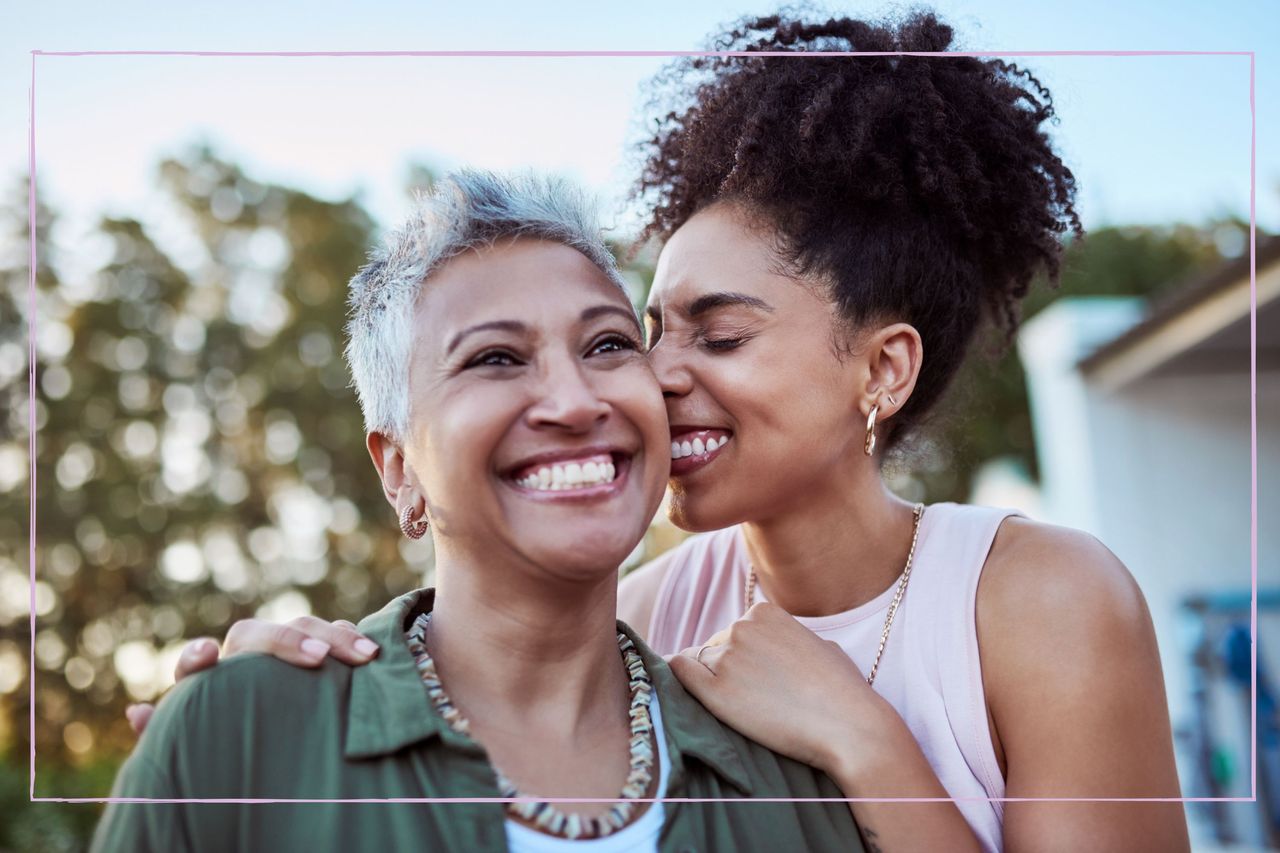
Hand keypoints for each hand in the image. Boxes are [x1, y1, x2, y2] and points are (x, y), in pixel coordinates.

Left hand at [125, 616, 379, 734]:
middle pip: (260, 635)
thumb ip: (171, 729)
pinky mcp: (317, 652)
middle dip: (289, 642)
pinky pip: (334, 633)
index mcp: (209, 682)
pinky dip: (352, 637)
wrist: (267, 744)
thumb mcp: (200, 746)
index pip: (195, 664)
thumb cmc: (230, 746)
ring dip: (334, 637)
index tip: (208, 655)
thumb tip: (134, 712)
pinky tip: (371, 652)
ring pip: (304, 627)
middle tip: (319, 660)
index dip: (197, 657)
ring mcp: (284, 651)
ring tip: (363, 658)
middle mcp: (245, 659)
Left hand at [668, 602, 912, 786]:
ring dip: (710, 682)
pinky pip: (680, 674)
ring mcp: (726, 658)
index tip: (756, 679)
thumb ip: (789, 638)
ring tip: (740, 707)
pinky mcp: (716, 692)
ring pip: (698, 663)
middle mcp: (740, 628)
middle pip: (714, 647)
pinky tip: (685, 691)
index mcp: (763, 612)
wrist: (849, 726)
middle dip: (726, 670)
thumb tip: (774, 647)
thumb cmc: (842, 690)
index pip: (734, 632)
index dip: (742, 657)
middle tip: (752, 699)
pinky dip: (679, 680)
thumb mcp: (818, 645)